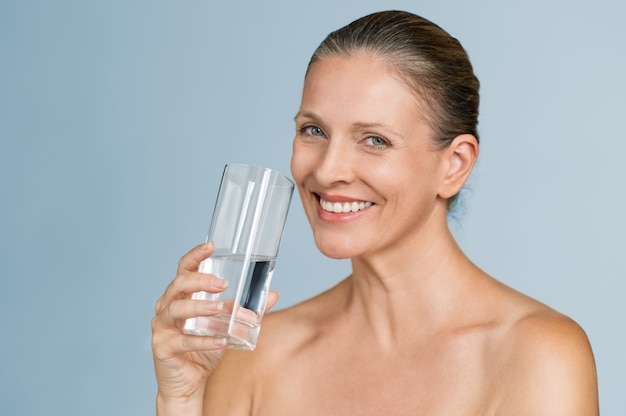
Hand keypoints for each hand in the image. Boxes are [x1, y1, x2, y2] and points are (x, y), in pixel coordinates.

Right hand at [151, 242, 279, 410]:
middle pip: (178, 285)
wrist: (189, 384)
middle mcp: (167, 306)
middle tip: (222, 283)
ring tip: (220, 308)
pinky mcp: (162, 347)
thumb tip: (274, 295)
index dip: (195, 256)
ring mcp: (161, 327)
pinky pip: (182, 341)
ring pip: (176, 309)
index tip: (211, 246)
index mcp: (180, 296)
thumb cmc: (204, 349)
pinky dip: (203, 340)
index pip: (184, 269)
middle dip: (200, 281)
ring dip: (200, 306)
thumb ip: (247, 310)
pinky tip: (221, 340)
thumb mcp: (228, 326)